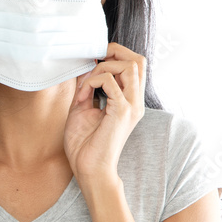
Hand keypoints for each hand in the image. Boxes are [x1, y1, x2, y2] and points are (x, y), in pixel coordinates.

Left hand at [63, 42, 145, 184]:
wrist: (89, 170)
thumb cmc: (85, 145)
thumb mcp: (82, 108)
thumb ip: (86, 87)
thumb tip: (84, 67)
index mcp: (130, 100)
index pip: (135, 65)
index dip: (116, 55)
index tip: (94, 60)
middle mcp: (135, 101)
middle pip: (139, 60)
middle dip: (114, 52)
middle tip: (94, 60)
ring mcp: (132, 106)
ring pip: (130, 65)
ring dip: (104, 67)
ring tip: (88, 83)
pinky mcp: (123, 111)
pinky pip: (110, 81)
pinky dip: (93, 81)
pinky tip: (84, 95)